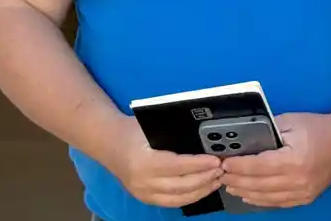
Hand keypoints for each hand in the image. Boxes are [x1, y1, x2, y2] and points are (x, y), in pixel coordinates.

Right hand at [107, 116, 222, 207]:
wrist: (108, 143)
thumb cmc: (132, 131)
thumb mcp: (152, 127)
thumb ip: (175, 134)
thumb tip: (204, 138)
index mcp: (145, 162)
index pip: (178, 166)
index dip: (200, 165)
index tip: (216, 160)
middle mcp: (143, 181)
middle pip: (181, 185)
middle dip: (205, 178)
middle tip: (222, 169)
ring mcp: (143, 193)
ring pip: (179, 198)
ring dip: (201, 190)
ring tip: (217, 179)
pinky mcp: (145, 198)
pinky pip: (172, 202)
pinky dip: (190, 197)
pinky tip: (203, 188)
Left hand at [218, 112, 330, 207]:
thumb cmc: (319, 128)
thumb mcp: (292, 121)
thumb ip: (267, 130)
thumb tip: (243, 139)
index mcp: (294, 159)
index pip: (257, 166)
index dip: (237, 166)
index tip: (223, 162)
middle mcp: (297, 180)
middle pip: (258, 184)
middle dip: (236, 179)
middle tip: (221, 174)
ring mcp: (302, 192)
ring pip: (265, 197)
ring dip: (244, 191)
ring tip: (230, 184)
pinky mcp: (305, 198)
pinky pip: (276, 203)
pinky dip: (259, 200)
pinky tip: (248, 194)